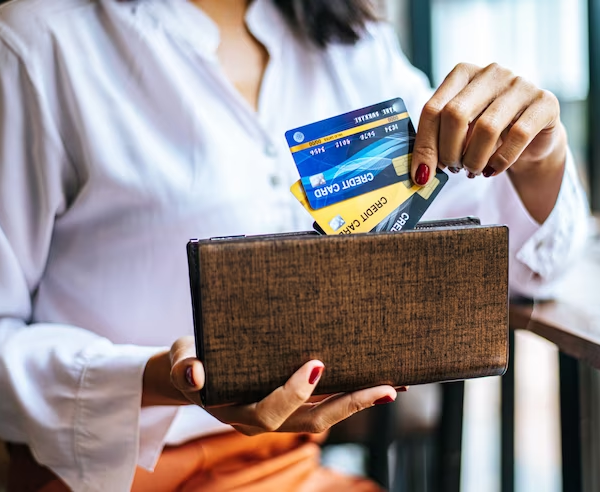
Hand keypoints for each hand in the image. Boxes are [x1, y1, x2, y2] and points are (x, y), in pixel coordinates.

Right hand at [148, 336, 399, 435]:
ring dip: (357, 404)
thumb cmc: (190, 361)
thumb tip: (195, 375)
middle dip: (348, 406)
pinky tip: (373, 383)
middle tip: (383, 389)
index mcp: (237, 409)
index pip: (270, 410)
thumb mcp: (181, 358)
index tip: (316, 365)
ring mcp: (278, 415)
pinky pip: (322, 406)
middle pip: (310, 421)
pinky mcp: (289, 405)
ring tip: (391, 387)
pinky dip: (348, 397)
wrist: (194, 372)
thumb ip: (185, 367)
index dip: (293, 392)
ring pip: (322, 418)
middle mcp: (262, 419)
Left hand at [411, 63, 565, 221]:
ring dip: (474, 159)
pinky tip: (493, 169)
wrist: (532, 136)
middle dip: (449, 152)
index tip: (422, 174)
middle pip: (455, 115)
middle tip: (452, 169)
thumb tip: (420, 173)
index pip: (433, 109)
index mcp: (461, 74)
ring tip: (472, 171)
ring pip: (486, 128)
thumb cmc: (486, 134)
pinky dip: (500, 160)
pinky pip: (517, 135)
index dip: (425, 145)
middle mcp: (490, 73)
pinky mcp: (545, 102)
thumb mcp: (459, 132)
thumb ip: (437, 142)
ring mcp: (520, 84)